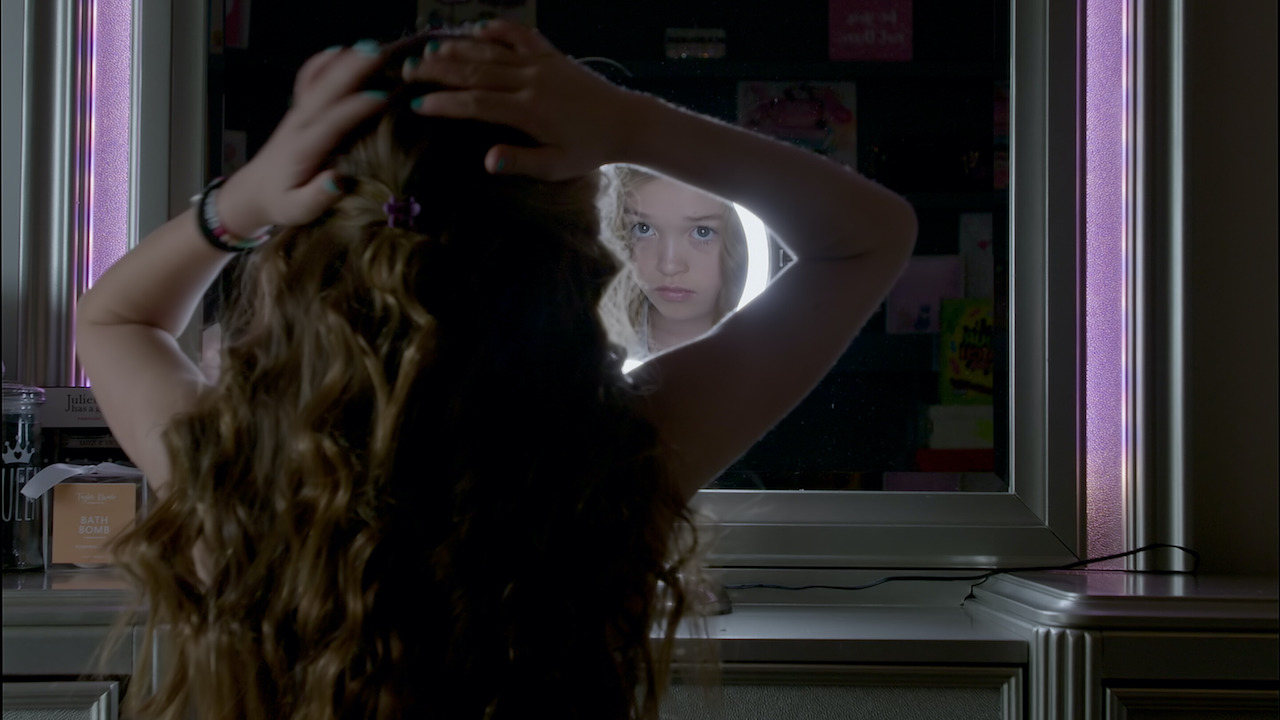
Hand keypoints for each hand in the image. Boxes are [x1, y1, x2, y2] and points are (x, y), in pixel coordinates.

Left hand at [216, 42, 390, 234]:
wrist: (252, 192)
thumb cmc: (281, 203)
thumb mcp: (297, 210)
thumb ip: (317, 197)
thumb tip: (338, 180)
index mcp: (303, 148)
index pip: (332, 121)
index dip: (357, 107)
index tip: (383, 97)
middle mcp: (300, 124)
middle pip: (327, 90)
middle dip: (353, 70)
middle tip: (381, 55)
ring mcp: (298, 113)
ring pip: (319, 79)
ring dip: (343, 61)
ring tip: (370, 48)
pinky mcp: (299, 110)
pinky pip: (308, 78)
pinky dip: (323, 61)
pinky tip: (341, 51)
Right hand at [401, 21, 639, 180]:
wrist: (625, 122)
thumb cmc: (588, 150)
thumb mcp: (555, 166)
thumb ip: (520, 162)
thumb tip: (486, 160)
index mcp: (528, 111)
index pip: (475, 104)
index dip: (444, 104)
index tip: (418, 104)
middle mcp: (530, 81)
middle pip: (474, 71)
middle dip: (437, 71)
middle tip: (407, 71)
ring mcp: (540, 63)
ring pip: (490, 50)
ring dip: (457, 48)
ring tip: (428, 50)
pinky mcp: (551, 54)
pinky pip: (519, 35)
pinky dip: (497, 29)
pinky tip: (477, 28)